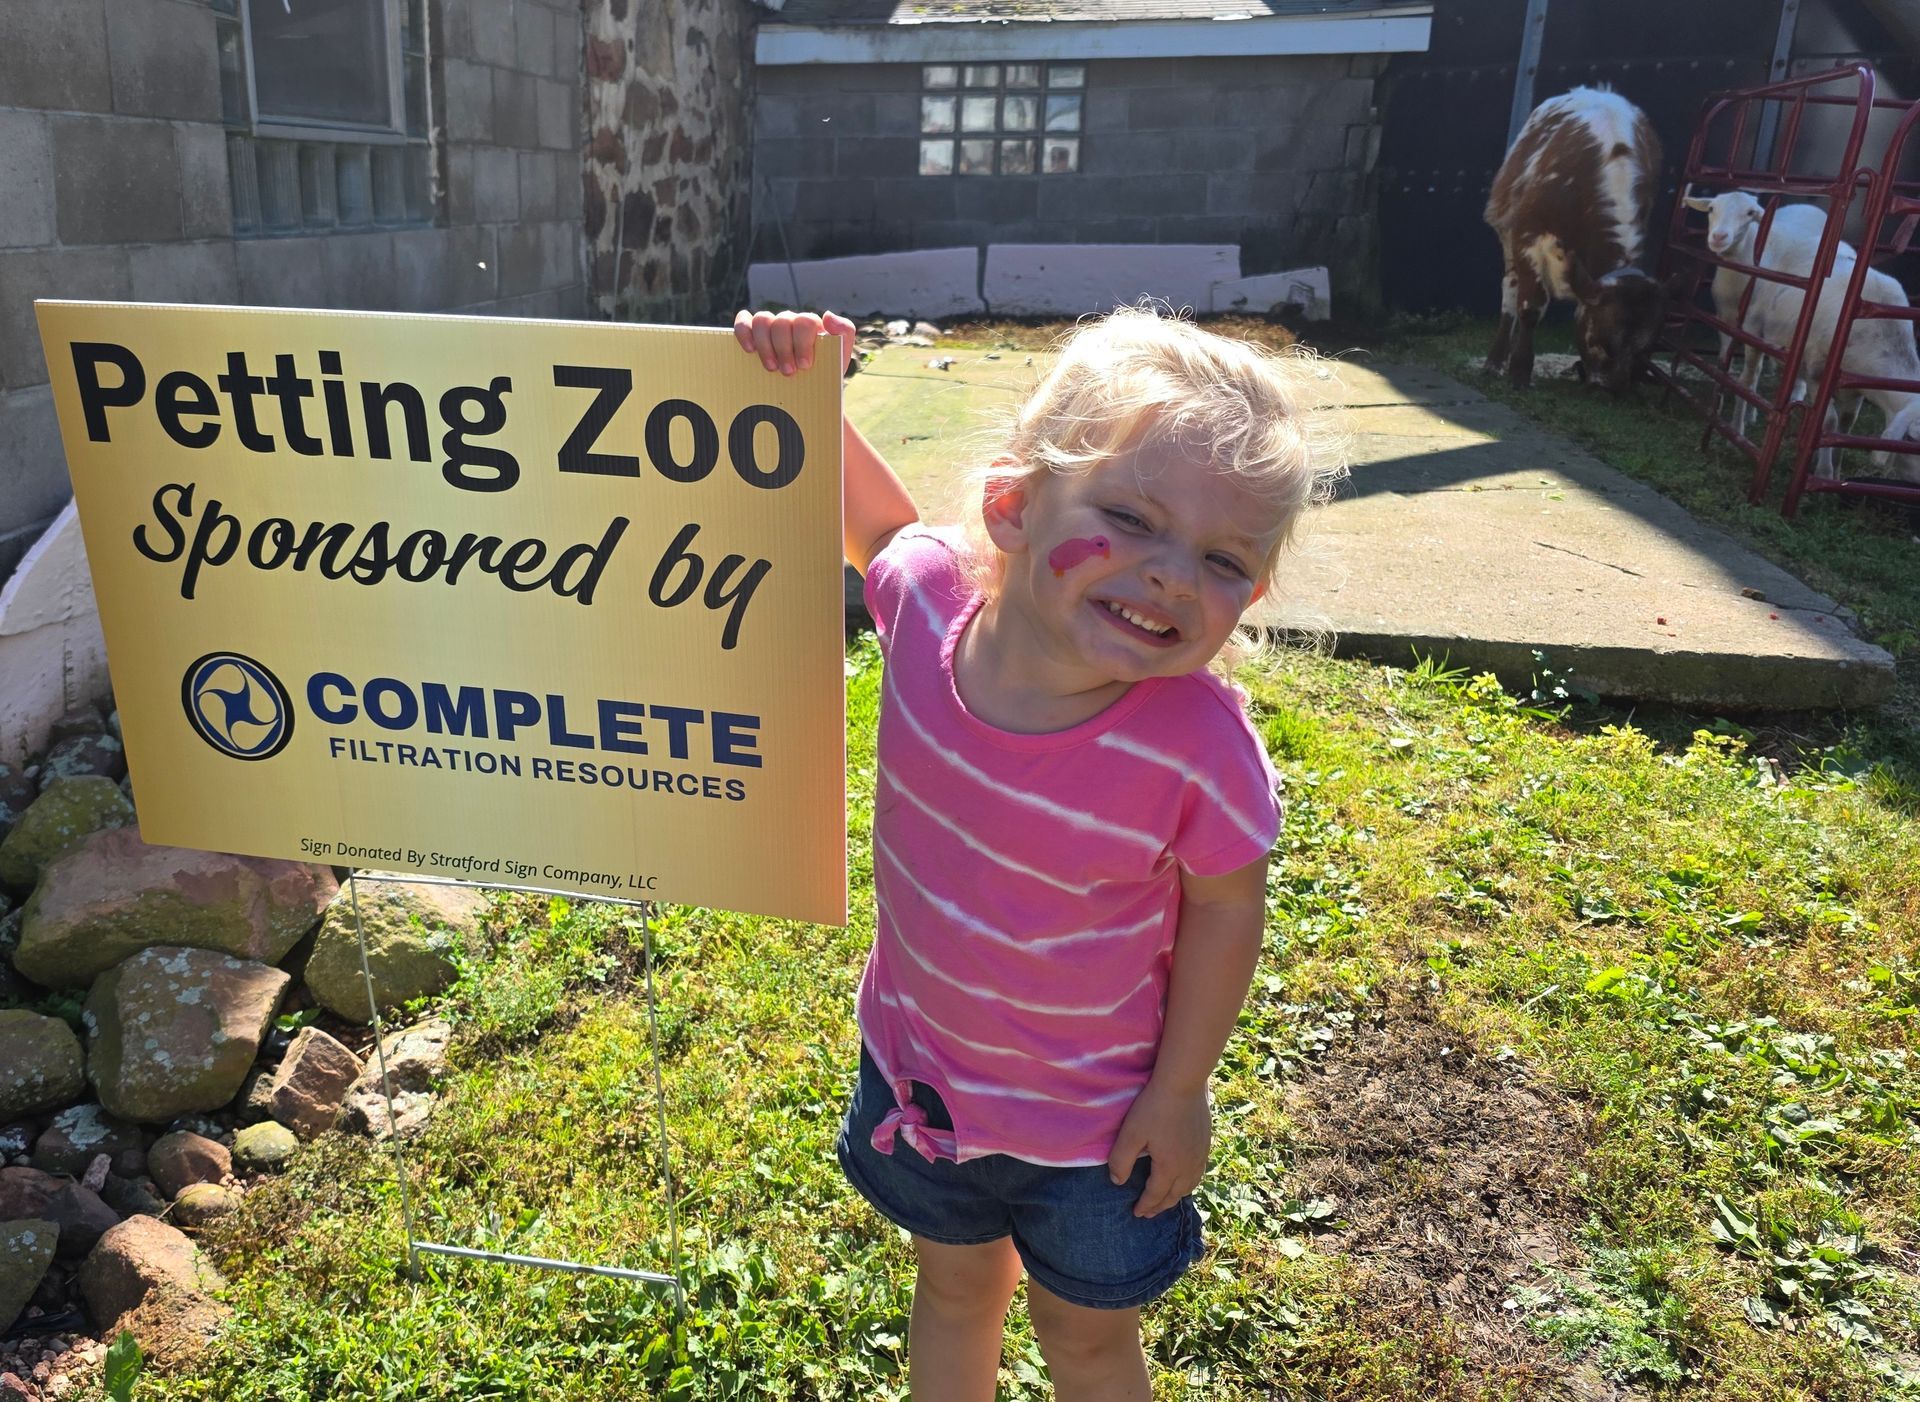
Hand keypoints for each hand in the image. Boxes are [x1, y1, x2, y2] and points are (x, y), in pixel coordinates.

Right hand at [732, 308, 855, 377]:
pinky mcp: (753, 333)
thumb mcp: (842, 355)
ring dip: (765, 345)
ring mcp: (771, 326)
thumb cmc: (826, 372)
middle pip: (781, 322)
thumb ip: (845, 333)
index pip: (804, 321)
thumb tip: (828, 315)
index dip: (802, 342)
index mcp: (810, 324)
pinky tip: (750, 350)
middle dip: (783, 349)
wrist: (810, 390)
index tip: (804, 366)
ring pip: (762, 320)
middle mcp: (789, 321)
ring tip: (771, 368)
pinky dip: (744, 332)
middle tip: (788, 372)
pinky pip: (744, 322)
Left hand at [1106, 1079, 1210, 1217]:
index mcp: (1170, 1167)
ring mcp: (1201, 1154)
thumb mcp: (1130, 1134)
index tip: (1136, 1213)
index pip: (1155, 1194)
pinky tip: (1185, 1176)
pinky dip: (1189, 1182)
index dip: (1145, 1206)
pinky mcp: (1206, 1142)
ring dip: (1176, 1196)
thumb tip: (1118, 1182)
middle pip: (1175, 1194)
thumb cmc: (1154, 1107)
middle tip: (1149, 1212)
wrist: (1183, 1082)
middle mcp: (1189, 1166)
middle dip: (1160, 1206)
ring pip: (1190, 1185)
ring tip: (1167, 1199)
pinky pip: (1199, 1172)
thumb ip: (1121, 1160)